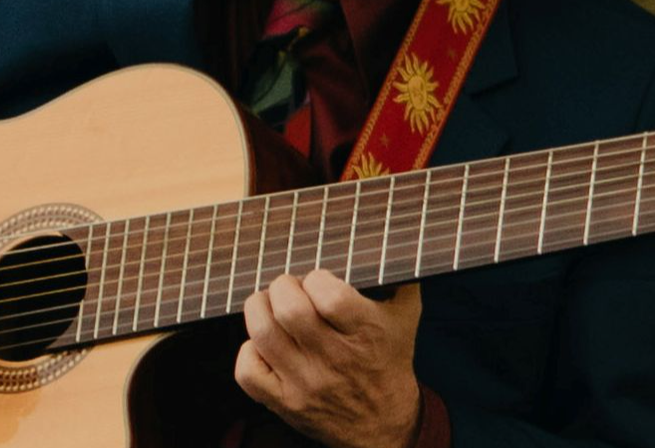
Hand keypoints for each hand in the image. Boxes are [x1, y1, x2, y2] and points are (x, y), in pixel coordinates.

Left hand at [236, 269, 422, 447]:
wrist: (384, 424)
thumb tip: (386, 230)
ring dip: (259, 309)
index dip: (317, 279)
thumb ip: (396, 272)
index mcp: (366, 332)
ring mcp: (306, 384)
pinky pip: (248, 372)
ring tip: (270, 305)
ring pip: (263, 335)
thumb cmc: (390, 356)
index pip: (328, 296)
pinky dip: (249, 349)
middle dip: (283, 286)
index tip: (320, 280)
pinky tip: (265, 343)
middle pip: (289, 311)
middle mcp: (335, 359)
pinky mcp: (284, 403)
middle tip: (290, 287)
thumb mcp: (406, 313)